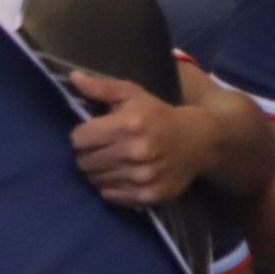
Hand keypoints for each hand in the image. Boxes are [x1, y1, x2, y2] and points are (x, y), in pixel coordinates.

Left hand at [68, 71, 215, 206]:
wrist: (200, 140)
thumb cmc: (158, 114)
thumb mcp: (132, 94)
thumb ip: (101, 87)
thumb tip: (74, 78)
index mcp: (129, 125)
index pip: (79, 139)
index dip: (82, 135)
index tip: (93, 132)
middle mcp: (135, 153)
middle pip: (84, 162)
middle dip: (88, 154)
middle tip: (102, 148)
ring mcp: (143, 177)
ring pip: (95, 180)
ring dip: (99, 171)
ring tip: (113, 160)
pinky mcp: (149, 195)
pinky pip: (111, 196)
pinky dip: (111, 187)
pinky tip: (123, 174)